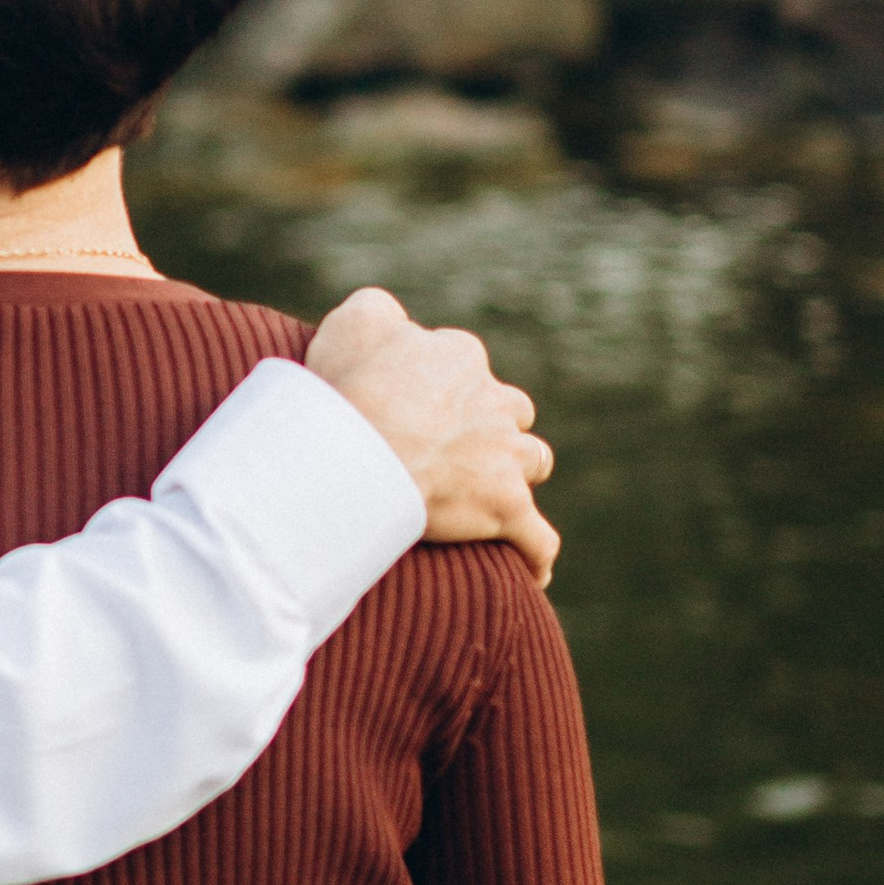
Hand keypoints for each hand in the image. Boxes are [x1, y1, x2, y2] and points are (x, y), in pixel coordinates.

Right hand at [306, 288, 557, 586]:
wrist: (355, 452)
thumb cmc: (346, 389)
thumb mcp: (353, 325)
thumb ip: (380, 313)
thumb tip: (396, 321)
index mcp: (461, 357)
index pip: (462, 364)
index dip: (434, 387)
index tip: (401, 407)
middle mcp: (495, 400)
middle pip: (509, 410)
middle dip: (488, 426)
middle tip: (441, 450)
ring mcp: (506, 457)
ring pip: (533, 461)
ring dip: (516, 474)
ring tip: (487, 495)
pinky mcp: (506, 508)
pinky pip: (537, 539)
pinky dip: (535, 555)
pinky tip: (532, 571)